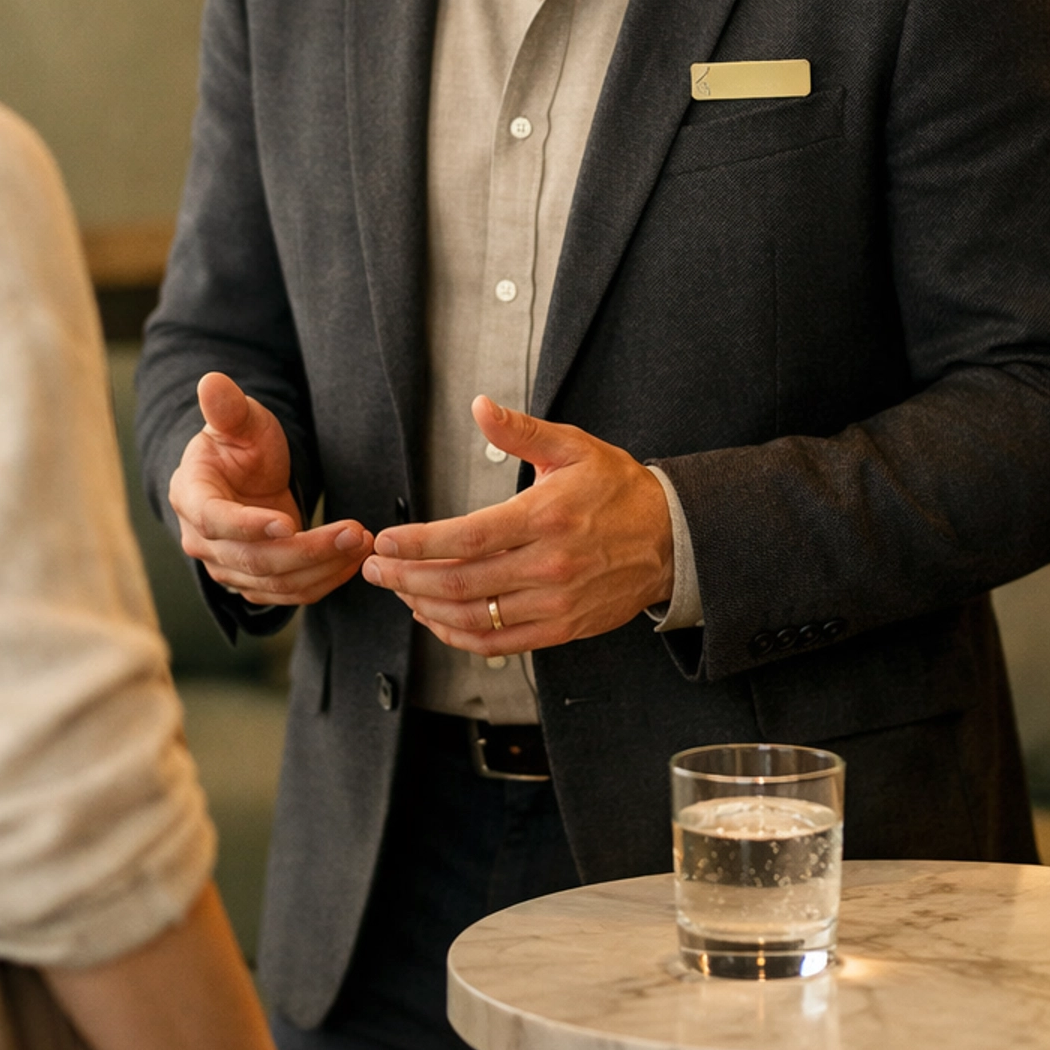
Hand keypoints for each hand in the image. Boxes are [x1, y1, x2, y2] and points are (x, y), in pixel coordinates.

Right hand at [169, 372, 370, 605]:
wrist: (246, 474)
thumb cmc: (240, 443)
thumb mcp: (240, 420)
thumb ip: (227, 407)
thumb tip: (211, 381)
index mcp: (190, 495)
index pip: (214, 520)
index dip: (248, 526)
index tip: (287, 523)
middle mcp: (201, 540)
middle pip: (252, 559)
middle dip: (306, 550)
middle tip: (352, 531)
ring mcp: (226, 566)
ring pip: (275, 582)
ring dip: (323, 567)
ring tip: (361, 542)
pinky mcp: (253, 581)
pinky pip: (289, 593)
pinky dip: (324, 581)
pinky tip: (353, 560)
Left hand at [360, 396, 672, 652]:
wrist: (673, 540)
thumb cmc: (620, 491)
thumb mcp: (573, 448)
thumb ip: (521, 432)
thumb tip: (481, 407)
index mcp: (546, 517)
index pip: (468, 537)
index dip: (419, 543)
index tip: (388, 540)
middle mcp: (548, 565)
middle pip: (461, 582)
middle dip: (407, 577)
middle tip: (376, 568)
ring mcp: (555, 602)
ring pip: (475, 617)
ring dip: (427, 608)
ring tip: (401, 590)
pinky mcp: (562, 628)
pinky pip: (499, 642)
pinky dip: (459, 636)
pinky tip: (437, 619)